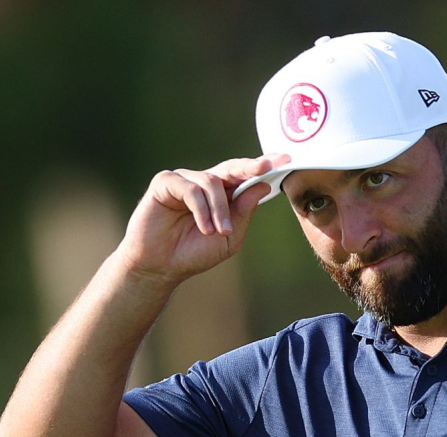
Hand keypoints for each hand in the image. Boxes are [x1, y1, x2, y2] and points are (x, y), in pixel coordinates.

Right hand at [117, 153, 289, 286]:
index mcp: (222, 193)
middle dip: (250, 167)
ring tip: (218, 232)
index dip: (264, 166)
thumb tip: (262, 186)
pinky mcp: (165, 182)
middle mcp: (204, 182)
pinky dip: (201, 209)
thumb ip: (244, 212)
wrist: (161, 267)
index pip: (245, 175)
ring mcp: (184, 180)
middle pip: (232, 168)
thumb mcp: (229, 237)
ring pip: (212, 182)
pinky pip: (191, 189)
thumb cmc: (193, 253)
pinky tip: (204, 228)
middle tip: (265, 167)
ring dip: (219, 209)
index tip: (286, 159)